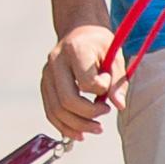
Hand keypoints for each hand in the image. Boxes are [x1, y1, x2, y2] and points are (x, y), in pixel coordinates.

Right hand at [40, 24, 122, 139]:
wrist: (79, 30)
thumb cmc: (99, 43)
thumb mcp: (115, 54)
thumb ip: (118, 79)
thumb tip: (119, 105)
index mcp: (75, 50)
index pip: (86, 82)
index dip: (102, 88)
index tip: (109, 82)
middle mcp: (56, 62)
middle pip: (67, 100)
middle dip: (89, 115)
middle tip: (106, 113)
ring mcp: (47, 74)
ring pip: (56, 110)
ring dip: (77, 126)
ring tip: (97, 129)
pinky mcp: (45, 85)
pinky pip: (51, 111)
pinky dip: (64, 126)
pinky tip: (80, 133)